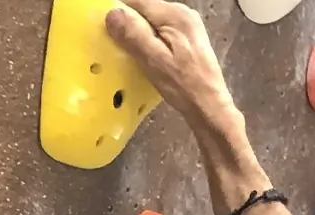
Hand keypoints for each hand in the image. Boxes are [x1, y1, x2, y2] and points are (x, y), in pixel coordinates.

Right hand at [104, 0, 234, 126]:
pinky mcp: (186, 37)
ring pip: (151, 21)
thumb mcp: (154, 61)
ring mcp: (186, 25)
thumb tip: (112, 12)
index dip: (119, 13)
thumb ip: (134, 35)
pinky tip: (144, 57)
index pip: (138, 2)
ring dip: (137, 34)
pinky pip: (160, 31)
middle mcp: (182, 13)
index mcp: (174, 15)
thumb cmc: (183, 86)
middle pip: (144, 9)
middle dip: (128, 25)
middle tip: (115, 47)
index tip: (105, 31)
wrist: (209, 105)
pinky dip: (148, 41)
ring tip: (128, 54)